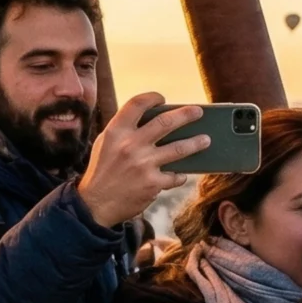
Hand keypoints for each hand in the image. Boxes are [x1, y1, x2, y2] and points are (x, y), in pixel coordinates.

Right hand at [78, 93, 207, 226]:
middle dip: (186, 115)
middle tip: (199, 112)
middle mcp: (130, 145)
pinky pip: (175, 176)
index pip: (137, 104)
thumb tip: (153, 119)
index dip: (152, 98)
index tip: (162, 99)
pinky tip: (181, 175)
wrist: (95, 204)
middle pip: (166, 122)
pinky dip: (179, 175)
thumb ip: (125, 131)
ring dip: (196, 143)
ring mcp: (143, 164)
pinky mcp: (152, 183)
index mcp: (116, 132)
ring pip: (179, 148)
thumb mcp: (106, 144)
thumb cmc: (102, 171)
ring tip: (206, 139)